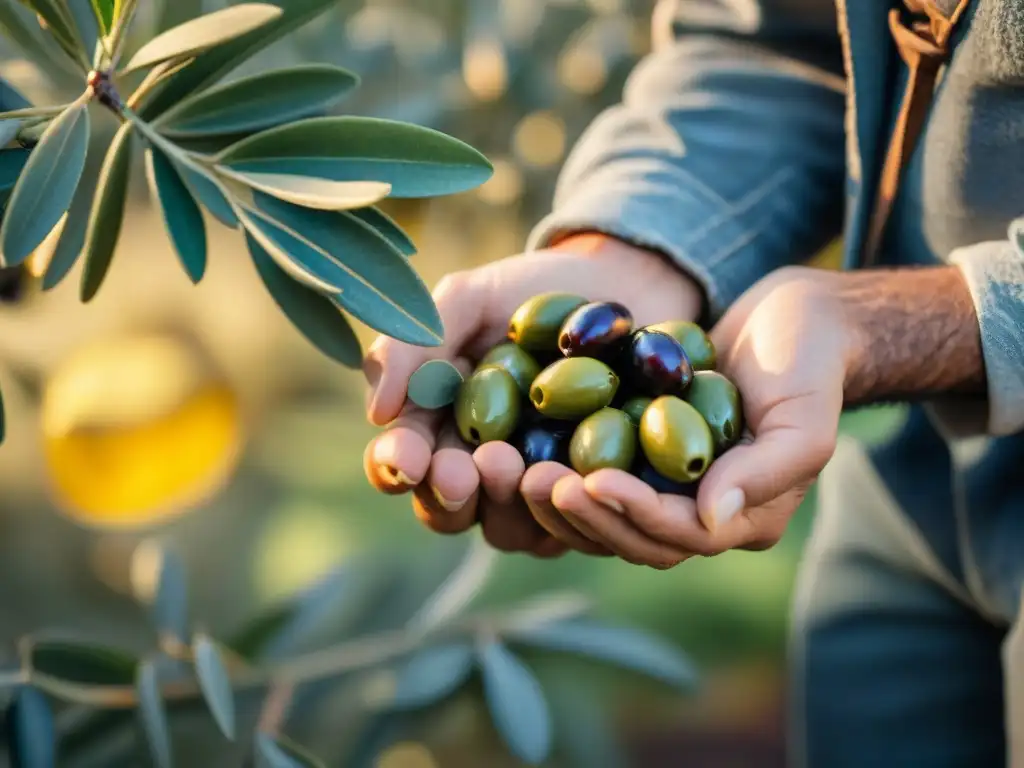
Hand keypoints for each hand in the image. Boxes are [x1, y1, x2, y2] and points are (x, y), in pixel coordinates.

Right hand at [362, 233, 703, 557]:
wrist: (624, 290)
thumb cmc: (534, 291)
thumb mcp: (469, 300)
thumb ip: (415, 344)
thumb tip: (379, 412)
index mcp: (435, 426)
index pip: (399, 463)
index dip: (395, 466)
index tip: (408, 459)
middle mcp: (477, 470)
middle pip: (447, 513)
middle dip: (451, 496)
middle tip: (474, 465)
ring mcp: (533, 493)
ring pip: (507, 532)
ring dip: (509, 506)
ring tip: (525, 465)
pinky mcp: (590, 500)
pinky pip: (575, 529)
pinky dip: (573, 511)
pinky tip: (584, 480)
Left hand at [546, 266, 848, 567]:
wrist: (794, 319)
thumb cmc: (810, 362)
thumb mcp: (805, 414)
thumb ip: (767, 469)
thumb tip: (710, 518)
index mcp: (745, 518)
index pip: (681, 535)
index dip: (634, 513)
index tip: (589, 482)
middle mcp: (702, 513)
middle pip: (633, 537)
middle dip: (583, 515)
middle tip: (534, 482)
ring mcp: (668, 487)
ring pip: (605, 516)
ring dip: (559, 502)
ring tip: (516, 470)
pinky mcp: (641, 456)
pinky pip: (594, 473)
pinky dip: (559, 466)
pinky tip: (519, 445)